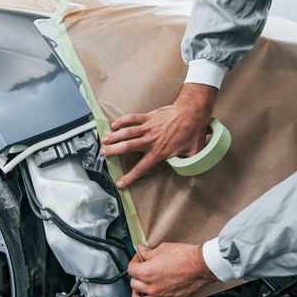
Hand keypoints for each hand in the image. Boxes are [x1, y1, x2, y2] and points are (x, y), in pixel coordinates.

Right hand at [101, 83, 216, 188]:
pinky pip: (132, 118)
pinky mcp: (148, 117)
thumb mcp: (193, 153)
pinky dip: (121, 121)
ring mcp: (148, 127)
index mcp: (159, 152)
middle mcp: (151, 140)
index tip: (120, 183)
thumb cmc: (192, 132)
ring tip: (104, 140)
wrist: (192, 112)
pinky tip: (114, 125)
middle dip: (113, 151)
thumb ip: (188, 164)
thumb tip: (189, 172)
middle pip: (127, 147)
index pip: (141, 168)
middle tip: (103, 154)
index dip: (130, 177)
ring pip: (127, 132)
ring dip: (114, 137)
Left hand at [128, 243, 217, 296]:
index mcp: (147, 272)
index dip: (134, 261)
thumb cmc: (185, 256)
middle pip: (134, 284)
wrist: (202, 265)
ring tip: (139, 291)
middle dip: (136, 276)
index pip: (131, 269)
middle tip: (141, 269)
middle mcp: (152, 287)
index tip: (139, 258)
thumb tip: (141, 250)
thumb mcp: (163, 248)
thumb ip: (149, 252)